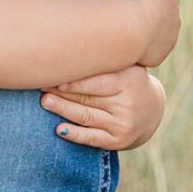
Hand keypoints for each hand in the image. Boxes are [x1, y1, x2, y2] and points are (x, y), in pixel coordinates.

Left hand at [41, 67, 166, 150]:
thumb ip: (104, 60)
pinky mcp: (118, 141)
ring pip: (85, 117)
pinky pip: (91, 138)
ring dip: (62, 109)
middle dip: (62, 92)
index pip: (97, 82)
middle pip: (88, 98)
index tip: (53, 74)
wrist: (151, 111)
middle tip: (41, 85)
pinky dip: (74, 134)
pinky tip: (59, 129)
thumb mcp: (125, 67)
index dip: (74, 80)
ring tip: (45, 101)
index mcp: (130, 81)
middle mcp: (128, 104)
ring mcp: (123, 124)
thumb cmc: (128, 82)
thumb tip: (68, 50)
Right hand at [121, 0, 182, 67]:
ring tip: (127, 29)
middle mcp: (175, 21)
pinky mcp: (157, 57)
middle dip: (148, 14)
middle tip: (128, 13)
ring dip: (145, 32)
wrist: (129, 31)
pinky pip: (149, 52)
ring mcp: (167, 41)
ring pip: (154, 34)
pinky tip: (129, 44)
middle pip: (159, 16)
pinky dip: (141, 48)